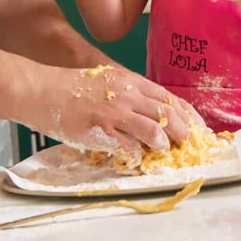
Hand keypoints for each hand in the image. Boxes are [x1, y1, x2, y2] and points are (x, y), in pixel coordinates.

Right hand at [25, 65, 204, 154]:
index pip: (168, 97)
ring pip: (154, 129)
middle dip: (184, 131)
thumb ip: (129, 96)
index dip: (187, 114)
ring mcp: (115, 112)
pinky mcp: (102, 129)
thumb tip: (151, 116)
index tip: (199, 128)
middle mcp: (127, 94)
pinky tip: (136, 159)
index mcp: (129, 81)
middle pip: (168, 112)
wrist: (41, 90)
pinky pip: (129, 147)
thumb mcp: (106, 83)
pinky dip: (137, 155)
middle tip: (191, 144)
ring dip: (163, 143)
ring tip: (164, 150)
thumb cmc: (71, 88)